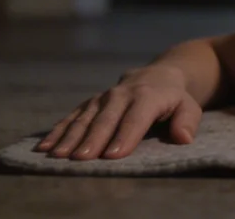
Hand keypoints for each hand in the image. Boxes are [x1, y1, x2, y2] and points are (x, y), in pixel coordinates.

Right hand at [35, 64, 202, 159]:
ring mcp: (103, 97)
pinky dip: (59, 130)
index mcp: (148, 96)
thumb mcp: (189, 106)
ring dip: (71, 136)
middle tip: (80, 159)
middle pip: (106, 119)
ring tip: (58, 155)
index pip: (136, 118)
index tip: (112, 155)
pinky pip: (72, 116)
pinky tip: (45, 146)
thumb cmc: (175, 98)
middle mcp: (122, 94)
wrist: (159, 75)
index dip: (125, 136)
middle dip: (93, 139)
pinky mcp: (91, 102)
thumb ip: (187, 121)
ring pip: (85, 117)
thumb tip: (183, 137)